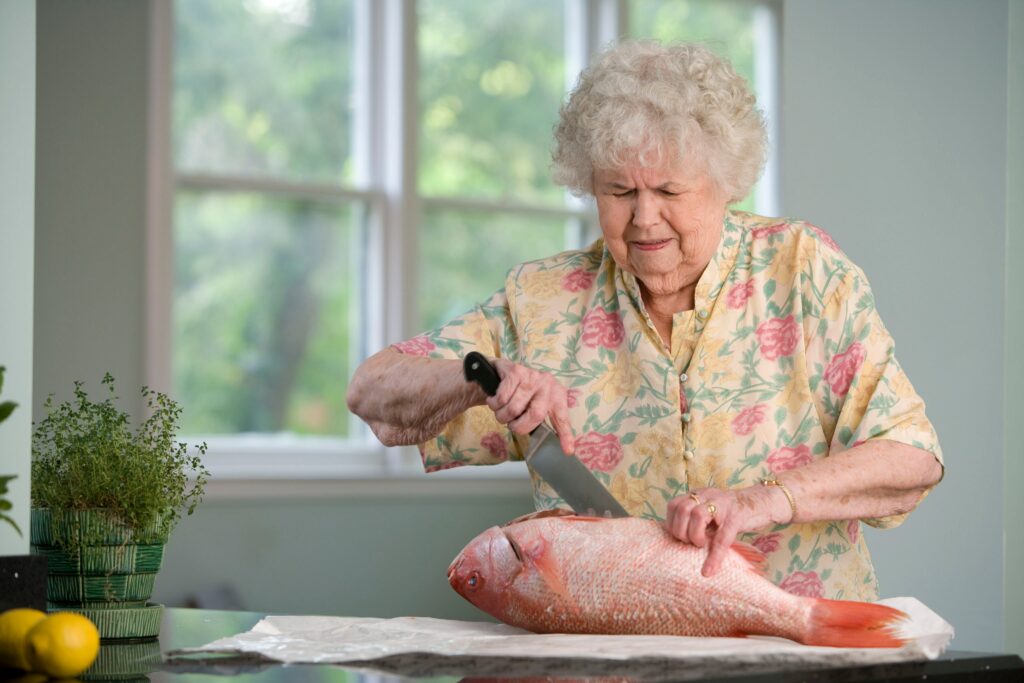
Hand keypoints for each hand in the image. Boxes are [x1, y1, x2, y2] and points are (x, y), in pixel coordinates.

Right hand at [485, 358, 574, 454]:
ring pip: (514, 408)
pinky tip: (495, 400)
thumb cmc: (518, 392)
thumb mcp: (533, 403)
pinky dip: (494, 404)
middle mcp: (547, 384)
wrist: (500, 370)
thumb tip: (547, 441)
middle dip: (518, 426)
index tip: (568, 451)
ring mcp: (532, 376)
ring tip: (501, 411)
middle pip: (535, 415)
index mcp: (555, 394)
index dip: (565, 435)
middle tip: (511, 424)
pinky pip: (502, 399)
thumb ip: (540, 418)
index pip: (562, 417)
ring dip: (502, 415)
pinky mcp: (515, 372)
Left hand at [665, 485, 788, 575]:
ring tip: (700, 544)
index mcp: (699, 495)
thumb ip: (696, 519)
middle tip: (690, 542)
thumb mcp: (712, 511)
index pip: (674, 505)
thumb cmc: (734, 512)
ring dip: (694, 536)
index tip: (677, 536)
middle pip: (682, 508)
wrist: (764, 502)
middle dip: (680, 530)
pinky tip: (709, 570)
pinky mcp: (737, 517)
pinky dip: (714, 556)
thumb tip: (679, 539)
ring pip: (697, 515)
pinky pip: (722, 538)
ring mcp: (723, 505)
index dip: (671, 523)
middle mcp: (708, 496)